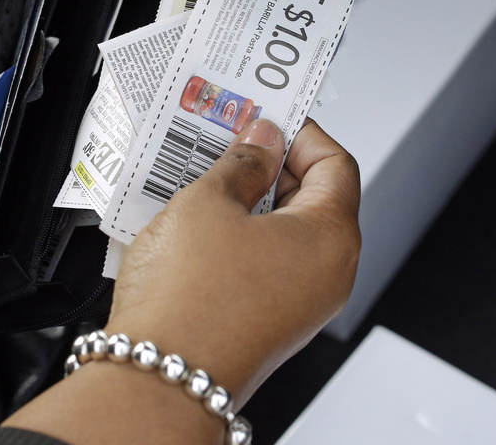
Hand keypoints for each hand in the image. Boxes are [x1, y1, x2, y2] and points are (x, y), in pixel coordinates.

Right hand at [107, 117, 360, 404]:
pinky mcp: (269, 320)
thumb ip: (242, 163)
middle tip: (227, 143)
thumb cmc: (188, 300)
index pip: (336, 163)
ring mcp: (299, 302)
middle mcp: (326, 274)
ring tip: (205, 180)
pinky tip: (199, 223)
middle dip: (269, 165)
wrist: (160, 376)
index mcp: (330, 237)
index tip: (265, 117)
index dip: (300, 132)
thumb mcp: (209, 203)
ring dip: (249, 200)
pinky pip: (265, 262)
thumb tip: (262, 142)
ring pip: (284, 232)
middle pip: (314, 197)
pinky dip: (239, 235)